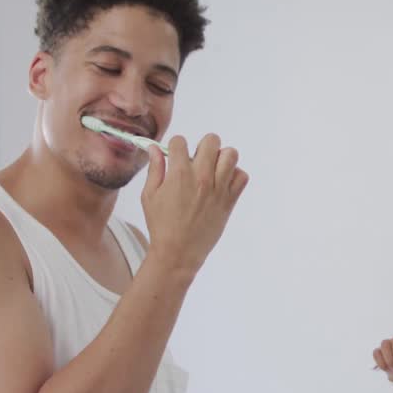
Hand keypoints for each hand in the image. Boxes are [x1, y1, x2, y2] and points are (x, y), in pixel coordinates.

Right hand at [141, 133, 248, 273]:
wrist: (178, 252)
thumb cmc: (161, 224)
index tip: (176, 157)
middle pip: (211, 140)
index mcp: (179, 173)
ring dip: (221, 158)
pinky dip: (235, 176)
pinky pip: (242, 177)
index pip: (181, 140)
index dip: (176, 147)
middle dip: (202, 146)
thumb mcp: (150, 195)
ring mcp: (218, 188)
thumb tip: (154, 148)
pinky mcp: (229, 200)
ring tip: (212, 170)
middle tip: (197, 161)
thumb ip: (155, 168)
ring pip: (231, 154)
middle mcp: (201, 177)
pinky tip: (222, 183)